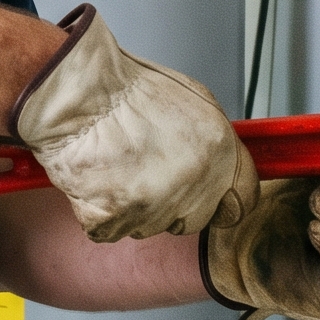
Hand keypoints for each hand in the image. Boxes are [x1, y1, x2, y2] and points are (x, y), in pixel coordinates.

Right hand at [13, 5, 258, 242]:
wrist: (77, 94)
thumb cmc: (124, 89)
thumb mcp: (192, 100)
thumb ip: (214, 143)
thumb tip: (221, 165)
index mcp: (217, 150)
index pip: (242, 201)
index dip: (225, 201)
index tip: (214, 202)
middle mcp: (192, 181)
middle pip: (194, 219)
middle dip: (174, 203)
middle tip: (147, 171)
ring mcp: (154, 204)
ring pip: (150, 226)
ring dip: (134, 207)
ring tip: (117, 167)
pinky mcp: (115, 218)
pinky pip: (110, 230)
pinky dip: (99, 212)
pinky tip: (97, 180)